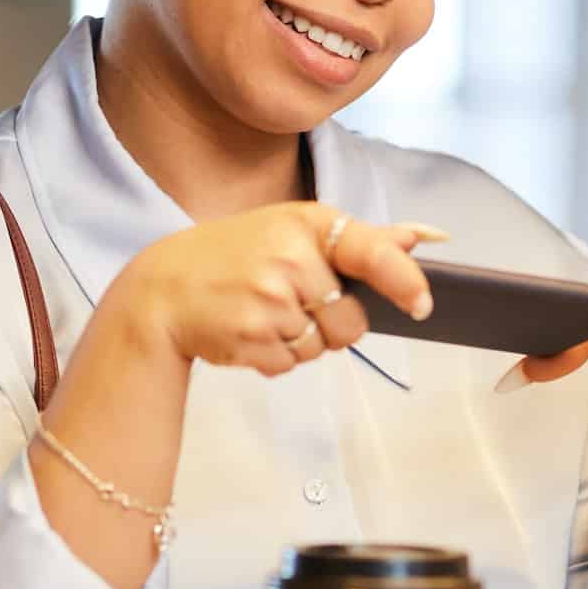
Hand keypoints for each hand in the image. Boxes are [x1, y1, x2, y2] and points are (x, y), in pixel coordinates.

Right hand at [107, 202, 445, 374]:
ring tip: (263, 312)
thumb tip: (427, 237)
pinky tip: (248, 330)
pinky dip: (277, 356)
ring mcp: (270, 300)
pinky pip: (292, 364)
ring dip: (301, 341)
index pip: (372, 252)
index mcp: (306, 224)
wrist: (160, 289)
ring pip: (322, 347)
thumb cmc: (234, 255)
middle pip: (353, 321)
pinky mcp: (252, 338)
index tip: (423, 305)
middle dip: (334, 324)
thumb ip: (363, 239)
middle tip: (292, 301)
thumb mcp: (293, 229)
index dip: (405, 281)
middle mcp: (290, 259)